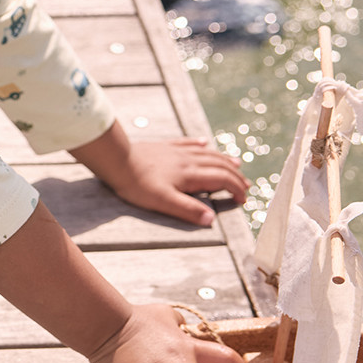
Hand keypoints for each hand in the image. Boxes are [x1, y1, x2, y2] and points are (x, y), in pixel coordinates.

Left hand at [107, 137, 249, 225]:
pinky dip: (199, 144)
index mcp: (190, 175)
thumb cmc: (137, 184)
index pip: (222, 180)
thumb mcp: (163, 201)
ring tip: (235, 163)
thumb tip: (211, 219)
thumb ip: (188, 210)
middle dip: (235, 175)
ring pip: (207, 153)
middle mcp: (187, 160)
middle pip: (219, 165)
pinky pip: (187, 142)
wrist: (116, 160)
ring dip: (223, 159)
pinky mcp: (164, 146)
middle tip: (246, 185)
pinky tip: (204, 142)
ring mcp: (176, 151)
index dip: (236, 189)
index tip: (243, 200)